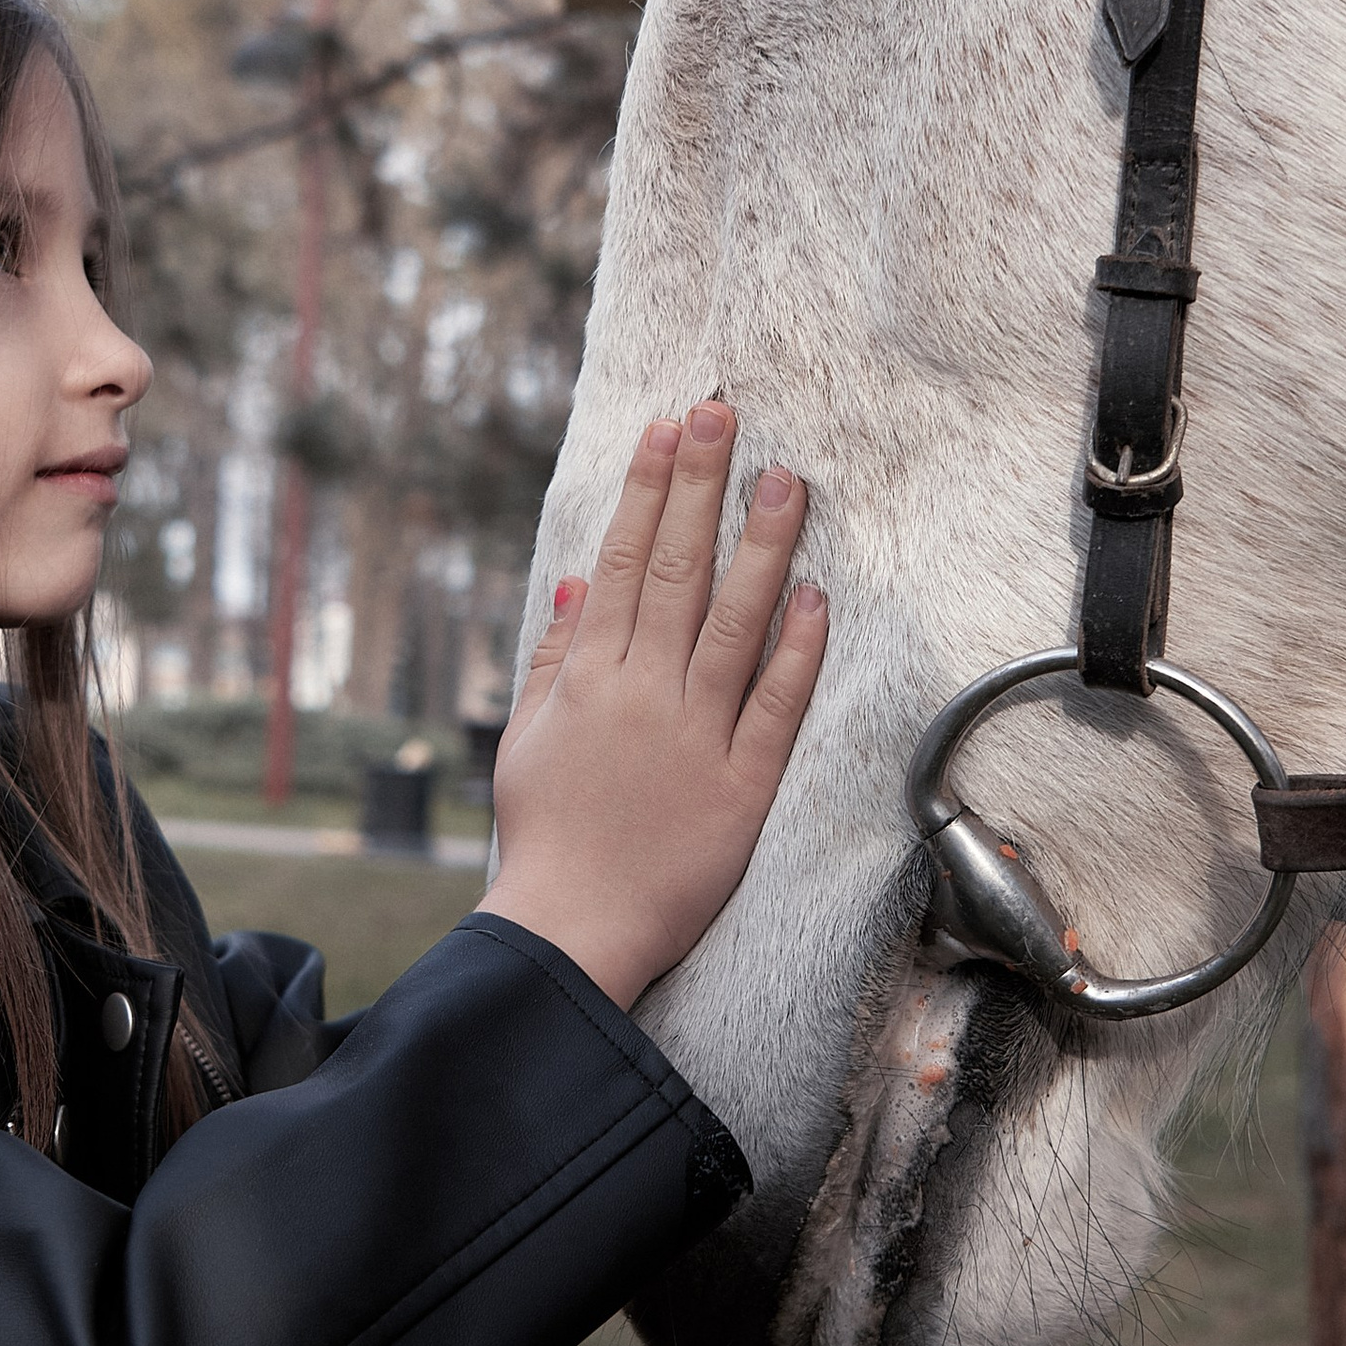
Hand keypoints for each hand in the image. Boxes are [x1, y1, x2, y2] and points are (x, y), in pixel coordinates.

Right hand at [480, 402, 827, 1009]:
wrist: (570, 931)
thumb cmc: (547, 836)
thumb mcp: (529, 737)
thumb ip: (556, 656)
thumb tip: (578, 580)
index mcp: (590, 677)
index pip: (622, 562)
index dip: (647, 490)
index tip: (668, 430)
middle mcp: (643, 692)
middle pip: (676, 572)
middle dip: (700, 487)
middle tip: (724, 414)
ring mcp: (696, 735)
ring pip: (734, 622)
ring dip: (761, 546)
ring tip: (787, 479)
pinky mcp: (742, 785)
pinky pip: (776, 706)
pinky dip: (797, 649)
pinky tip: (816, 595)